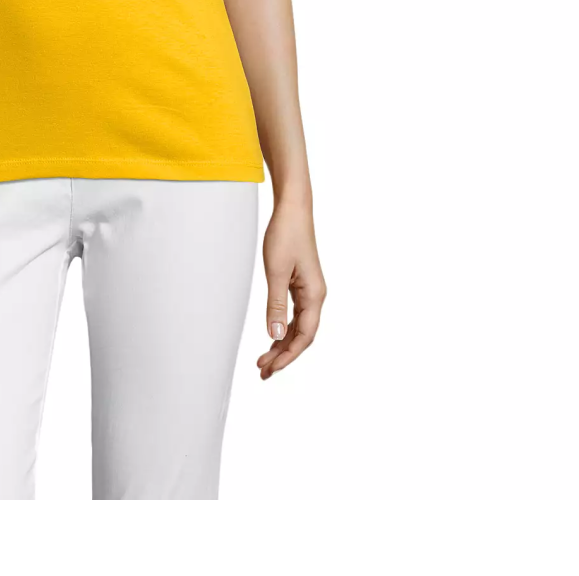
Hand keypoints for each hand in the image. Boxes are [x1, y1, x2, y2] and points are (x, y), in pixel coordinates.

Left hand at [258, 196, 325, 379]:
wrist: (292, 208)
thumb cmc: (286, 234)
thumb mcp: (277, 271)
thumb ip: (277, 305)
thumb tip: (276, 335)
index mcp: (314, 295)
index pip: (305, 336)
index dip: (288, 355)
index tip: (271, 368)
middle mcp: (315, 295)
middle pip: (302, 335)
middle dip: (283, 355)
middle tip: (263, 370)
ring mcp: (309, 290)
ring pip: (298, 326)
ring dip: (282, 343)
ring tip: (264, 359)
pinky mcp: (301, 283)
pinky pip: (295, 313)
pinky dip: (283, 327)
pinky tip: (273, 335)